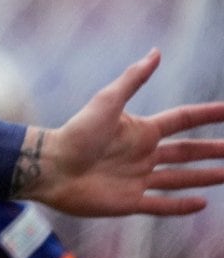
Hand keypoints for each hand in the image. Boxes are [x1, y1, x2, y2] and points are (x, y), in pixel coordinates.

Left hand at [26, 50, 223, 216]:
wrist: (50, 167)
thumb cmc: (76, 133)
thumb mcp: (107, 102)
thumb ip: (133, 79)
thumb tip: (156, 52)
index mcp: (140, 130)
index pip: (182, 120)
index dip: (207, 114)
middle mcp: (142, 154)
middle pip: (187, 151)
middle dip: (213, 150)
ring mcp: (137, 179)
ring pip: (180, 178)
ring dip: (206, 176)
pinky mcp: (129, 202)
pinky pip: (161, 205)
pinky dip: (182, 205)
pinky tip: (203, 203)